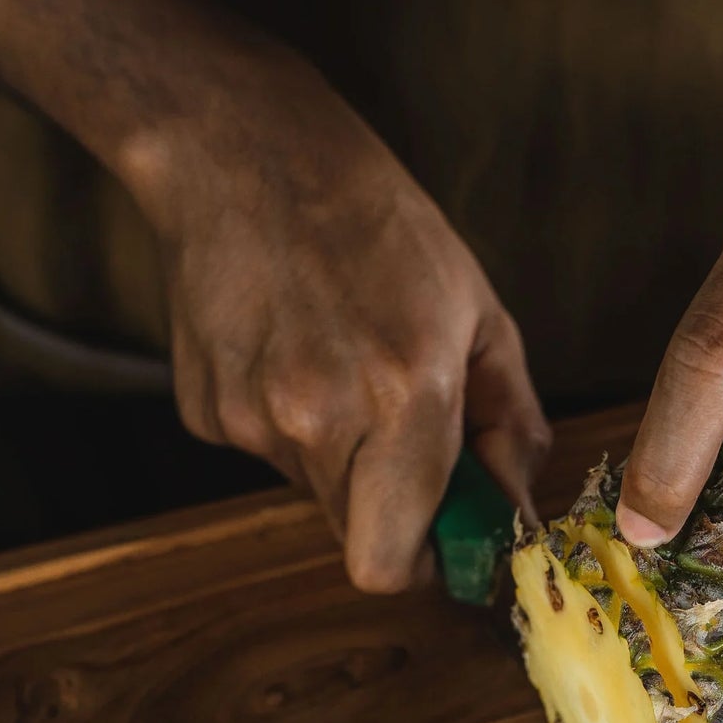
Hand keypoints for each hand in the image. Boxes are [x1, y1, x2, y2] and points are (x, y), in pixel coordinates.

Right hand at [151, 66, 549, 591]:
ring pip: (314, 496)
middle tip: (408, 455)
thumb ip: (510, 424)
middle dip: (391, 517)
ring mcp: (250, 420)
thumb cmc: (378, 226)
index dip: (426, 567)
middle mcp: (318, 421)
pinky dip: (287, 425)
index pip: (394, 565)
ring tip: (344, 367)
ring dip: (342, 461)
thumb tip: (517, 507)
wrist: (245, 155)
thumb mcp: (479, 314)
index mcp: (404, 399)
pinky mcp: (204, 411)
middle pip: (356, 543)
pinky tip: (293, 350)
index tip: (448, 543)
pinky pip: (265, 454)